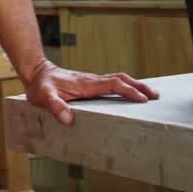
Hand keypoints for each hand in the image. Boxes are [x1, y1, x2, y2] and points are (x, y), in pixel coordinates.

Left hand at [24, 59, 159, 125]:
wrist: (36, 72)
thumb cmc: (40, 86)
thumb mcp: (43, 97)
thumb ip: (54, 107)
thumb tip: (68, 119)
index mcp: (86, 84)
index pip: (112, 84)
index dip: (128, 91)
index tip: (142, 99)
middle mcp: (92, 80)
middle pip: (121, 79)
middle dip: (139, 86)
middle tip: (156, 96)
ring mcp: (92, 81)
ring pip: (118, 79)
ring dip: (135, 85)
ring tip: (150, 94)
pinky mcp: (90, 84)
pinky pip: (112, 83)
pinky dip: (125, 86)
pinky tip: (129, 92)